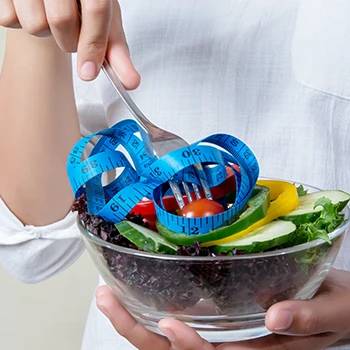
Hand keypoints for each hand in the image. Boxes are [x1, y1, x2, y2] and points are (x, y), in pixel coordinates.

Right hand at [0, 0, 139, 84]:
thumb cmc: (83, 4)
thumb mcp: (106, 21)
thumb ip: (116, 51)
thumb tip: (131, 82)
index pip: (96, 9)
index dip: (93, 44)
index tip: (89, 72)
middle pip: (62, 21)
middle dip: (69, 42)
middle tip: (71, 32)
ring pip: (35, 25)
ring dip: (46, 33)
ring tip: (51, 18)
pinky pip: (9, 20)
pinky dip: (21, 23)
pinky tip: (32, 11)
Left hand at [96, 268, 349, 349]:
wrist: (341, 303)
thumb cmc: (341, 308)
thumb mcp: (335, 311)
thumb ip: (309, 318)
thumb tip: (275, 315)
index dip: (188, 349)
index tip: (168, 327)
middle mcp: (237, 349)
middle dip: (139, 333)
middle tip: (108, 300)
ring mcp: (228, 338)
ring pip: (172, 344)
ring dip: (137, 322)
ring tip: (110, 296)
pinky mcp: (225, 323)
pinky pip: (184, 326)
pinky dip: (155, 315)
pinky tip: (139, 296)